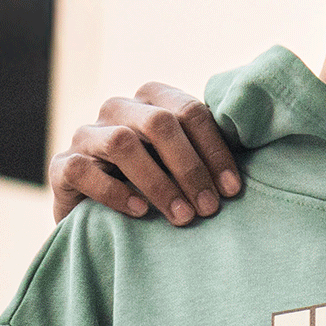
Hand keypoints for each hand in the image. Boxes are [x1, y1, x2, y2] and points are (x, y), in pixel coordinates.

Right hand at [47, 84, 242, 224]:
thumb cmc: (162, 193)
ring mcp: (87, 135)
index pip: (191, 112)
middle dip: (189, 168)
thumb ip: (212, 156)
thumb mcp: (189, 171)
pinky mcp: (63, 166)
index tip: (232, 191)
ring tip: (182, 217)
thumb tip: (261, 152)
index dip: (215, 150)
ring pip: (122, 142)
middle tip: (209, 209)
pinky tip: (141, 212)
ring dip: (158, 182)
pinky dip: (115, 192)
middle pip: (159, 122)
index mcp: (154, 101)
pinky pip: (84, 169)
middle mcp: (119, 110)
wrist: (104, 224)